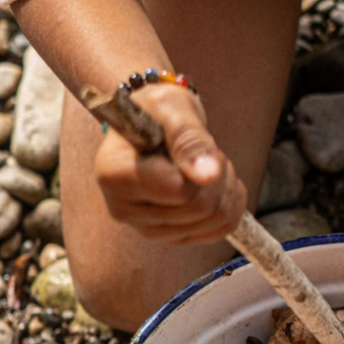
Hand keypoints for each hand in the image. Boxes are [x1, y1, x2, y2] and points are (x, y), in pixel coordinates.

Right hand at [94, 82, 246, 244]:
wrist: (153, 122)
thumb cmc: (158, 110)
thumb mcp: (172, 107)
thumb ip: (189, 139)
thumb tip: (207, 174)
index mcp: (114, 175)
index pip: (179, 190)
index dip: (197, 165)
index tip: (190, 139)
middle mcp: (124, 209)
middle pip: (200, 210)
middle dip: (218, 176)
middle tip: (205, 150)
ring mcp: (147, 228)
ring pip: (213, 222)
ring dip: (225, 189)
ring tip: (205, 164)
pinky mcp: (169, 236)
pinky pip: (218, 232)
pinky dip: (229, 205)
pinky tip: (214, 183)